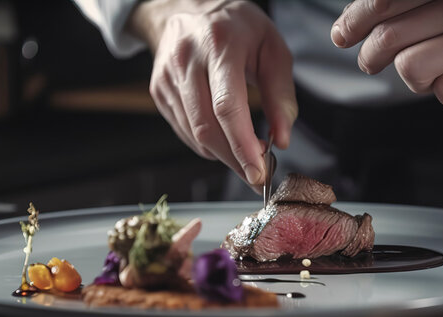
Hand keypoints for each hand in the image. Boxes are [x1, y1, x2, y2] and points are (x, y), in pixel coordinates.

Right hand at [129, 0, 296, 185]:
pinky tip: (225, 139)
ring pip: (194, 134)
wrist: (189, 7)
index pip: (227, 106)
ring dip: (223, 155)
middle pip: (207, 127)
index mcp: (219, 45)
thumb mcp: (272, 48)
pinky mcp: (159, 91)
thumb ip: (281, 95)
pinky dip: (208, 145)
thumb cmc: (237, 27)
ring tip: (246, 155)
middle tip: (258, 174)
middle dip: (235, 159)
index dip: (242, 145)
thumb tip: (282, 139)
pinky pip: (185, 131)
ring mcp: (168, 77)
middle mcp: (187, 60)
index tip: (259, 171)